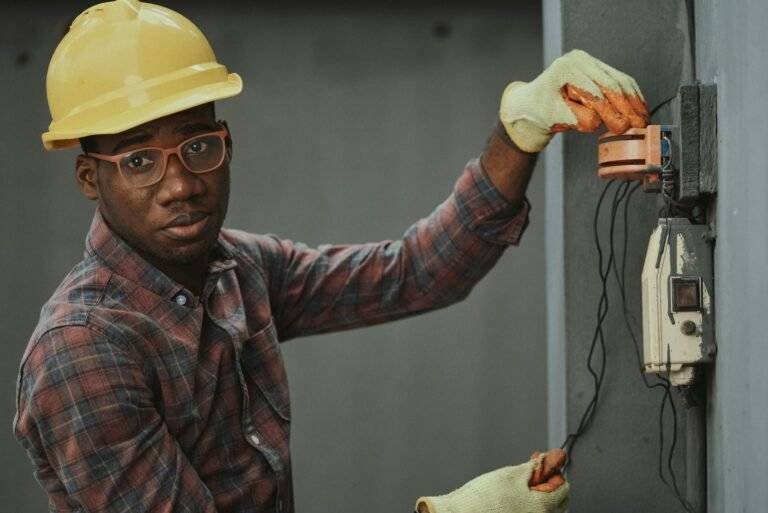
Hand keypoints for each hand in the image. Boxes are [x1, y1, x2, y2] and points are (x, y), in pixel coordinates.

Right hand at [414, 449, 568, 512]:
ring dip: (540, 495)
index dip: (556, 472)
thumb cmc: (483, 498)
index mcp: (543, 507)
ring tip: (523, 484)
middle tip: (537, 473)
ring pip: (546, 510)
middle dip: (551, 485)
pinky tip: (515, 496)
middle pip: (559, 502)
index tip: (549, 465)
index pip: (564, 488)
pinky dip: (529, 504)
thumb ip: (535, 466)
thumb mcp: (512, 474)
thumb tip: (549, 459)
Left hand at [499, 49, 648, 152]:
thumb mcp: (552, 116)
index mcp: (566, 68)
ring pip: (620, 81)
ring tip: (643, 119)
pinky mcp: (599, 69)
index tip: (621, 126)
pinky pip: (621, 81)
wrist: (533, 103)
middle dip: (627, 107)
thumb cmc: (539, 109)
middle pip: (611, 83)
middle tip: (638, 124)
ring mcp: (591, 62)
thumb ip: (574, 118)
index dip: (610, 111)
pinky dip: (632, 96)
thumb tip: (596, 122)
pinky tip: (640, 109)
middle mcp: (580, 60)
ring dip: (634, 102)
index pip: (594, 91)